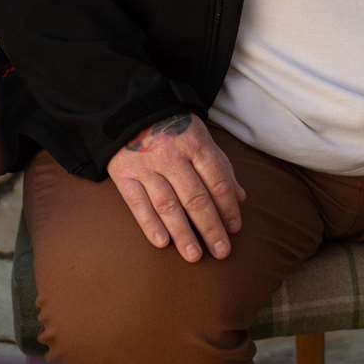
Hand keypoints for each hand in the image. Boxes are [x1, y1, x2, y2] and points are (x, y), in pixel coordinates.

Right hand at [105, 113, 245, 261]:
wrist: (129, 108)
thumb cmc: (173, 127)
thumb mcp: (201, 137)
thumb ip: (220, 166)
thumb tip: (240, 198)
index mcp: (195, 143)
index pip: (217, 181)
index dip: (228, 208)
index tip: (235, 229)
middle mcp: (171, 155)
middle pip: (195, 198)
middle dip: (210, 228)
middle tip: (222, 252)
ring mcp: (146, 165)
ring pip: (168, 205)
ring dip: (182, 233)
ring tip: (194, 255)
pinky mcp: (123, 173)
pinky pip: (137, 203)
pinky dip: (150, 224)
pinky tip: (162, 242)